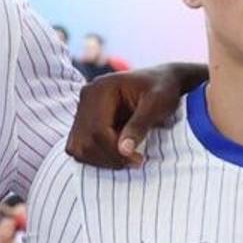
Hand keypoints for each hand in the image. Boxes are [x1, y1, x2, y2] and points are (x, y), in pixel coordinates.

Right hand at [65, 62, 198, 169]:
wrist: (162, 81)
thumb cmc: (164, 89)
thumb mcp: (158, 104)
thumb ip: (140, 125)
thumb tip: (123, 150)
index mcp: (101, 88)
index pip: (97, 130)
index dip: (114, 150)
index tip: (138, 159)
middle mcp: (86, 97)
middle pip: (85, 141)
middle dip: (109, 158)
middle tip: (135, 161)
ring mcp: (83, 109)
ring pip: (78, 148)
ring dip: (102, 160)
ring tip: (128, 158)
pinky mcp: (84, 120)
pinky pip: (80, 147)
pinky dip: (97, 157)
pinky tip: (119, 154)